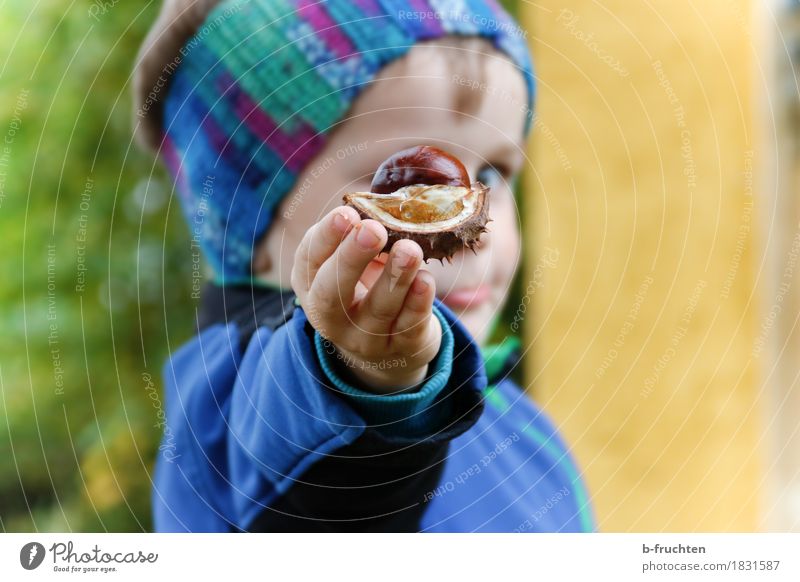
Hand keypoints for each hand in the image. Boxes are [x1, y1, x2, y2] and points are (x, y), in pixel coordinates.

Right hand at [291, 205, 441, 393]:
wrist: (386, 348)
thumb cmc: (365, 288)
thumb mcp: (349, 265)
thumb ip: (357, 237)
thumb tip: (382, 205)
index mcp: (312, 286)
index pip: (310, 261)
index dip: (326, 238)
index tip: (346, 213)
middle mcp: (332, 318)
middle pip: (332, 293)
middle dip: (351, 259)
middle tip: (372, 229)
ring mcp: (365, 339)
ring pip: (378, 309)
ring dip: (394, 277)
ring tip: (409, 249)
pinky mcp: (400, 348)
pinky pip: (409, 325)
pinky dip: (417, 302)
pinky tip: (425, 280)